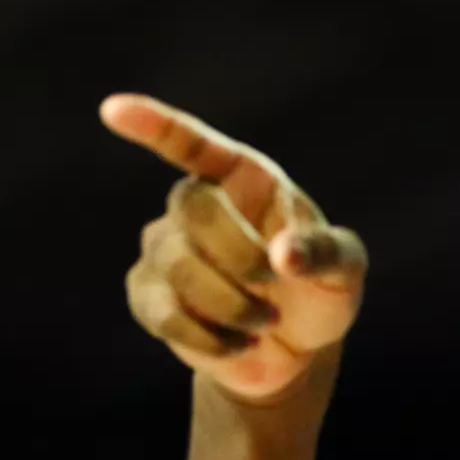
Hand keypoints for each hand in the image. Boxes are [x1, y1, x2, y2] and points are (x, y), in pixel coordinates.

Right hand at [100, 93, 367, 403]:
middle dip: (239, 253)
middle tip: (273, 286)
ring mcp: (165, 249)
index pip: (193, 145)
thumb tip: (283, 256)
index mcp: (244, 179)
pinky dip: (209, 337)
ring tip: (264, 321)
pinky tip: (237, 344)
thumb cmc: (321, 290)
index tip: (114, 110)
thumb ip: (324, 252)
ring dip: (231, 303)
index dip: (155, 125)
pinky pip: (163, 312)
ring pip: (177, 263)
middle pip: (192, 206)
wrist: (296, 349)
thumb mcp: (345, 269)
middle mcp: (197, 205)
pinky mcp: (149, 296)